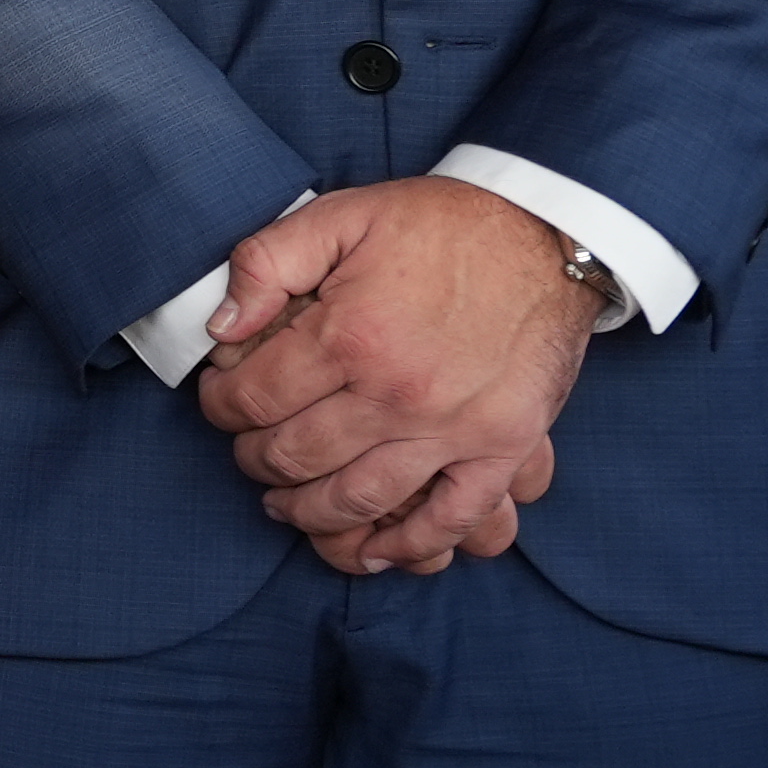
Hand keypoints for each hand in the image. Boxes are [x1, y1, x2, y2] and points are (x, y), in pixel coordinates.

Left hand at [197, 176, 609, 574]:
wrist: (548, 235)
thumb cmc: (441, 225)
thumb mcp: (340, 216)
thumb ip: (267, 264)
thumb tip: (220, 326)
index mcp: (351, 336)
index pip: (255, 398)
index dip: (221, 406)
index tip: (219, 400)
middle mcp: (400, 393)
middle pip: (298, 456)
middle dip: (255, 461)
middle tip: (247, 453)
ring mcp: (455, 428)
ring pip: (360, 498)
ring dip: (311, 512)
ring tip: (286, 503)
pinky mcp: (503, 447)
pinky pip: (453, 518)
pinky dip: (410, 545)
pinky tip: (374, 551)